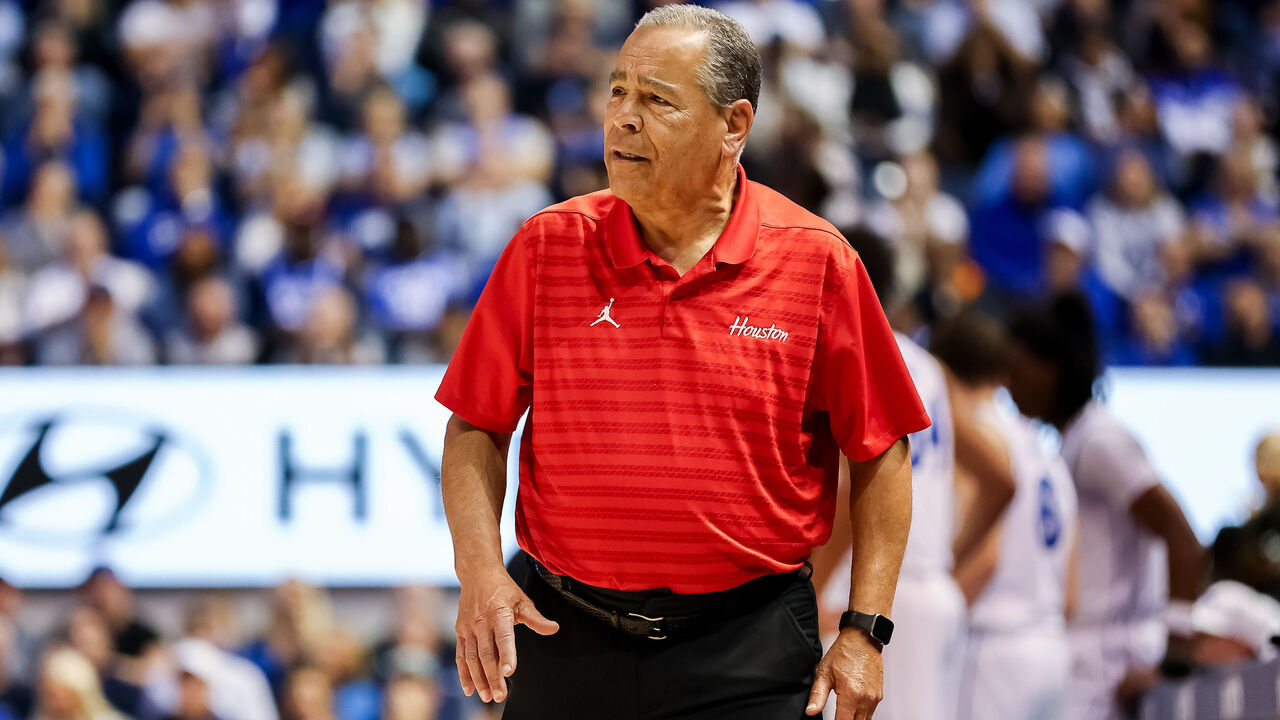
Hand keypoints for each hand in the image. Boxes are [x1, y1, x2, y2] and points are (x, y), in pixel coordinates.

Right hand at [455, 568, 558, 702]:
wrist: (477, 574)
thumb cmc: (503, 589)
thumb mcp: (522, 600)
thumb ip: (536, 618)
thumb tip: (554, 628)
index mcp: (499, 613)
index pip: (503, 637)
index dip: (506, 654)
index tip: (509, 672)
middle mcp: (481, 622)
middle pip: (486, 653)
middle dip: (492, 676)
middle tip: (500, 695)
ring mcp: (468, 628)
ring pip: (472, 658)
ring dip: (479, 679)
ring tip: (487, 696)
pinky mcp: (460, 632)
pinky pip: (461, 656)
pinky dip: (464, 673)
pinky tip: (470, 689)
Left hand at [806, 629, 883, 719]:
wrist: (862, 639)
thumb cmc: (844, 652)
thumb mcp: (824, 673)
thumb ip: (818, 695)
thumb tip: (811, 711)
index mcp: (851, 695)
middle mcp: (865, 699)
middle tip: (837, 716)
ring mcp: (874, 698)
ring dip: (854, 719)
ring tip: (843, 713)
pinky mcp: (879, 695)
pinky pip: (871, 712)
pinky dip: (862, 714)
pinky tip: (853, 708)